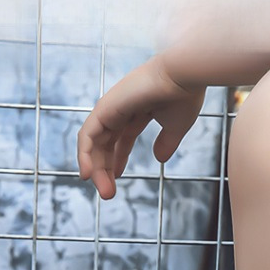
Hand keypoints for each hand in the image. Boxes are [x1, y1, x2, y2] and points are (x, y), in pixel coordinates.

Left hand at [77, 54, 206, 199]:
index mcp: (136, 110)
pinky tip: (87, 174)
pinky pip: (87, 136)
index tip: (117, 178)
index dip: (117, 160)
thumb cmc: (184, 95)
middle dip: (105, 170)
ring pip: (94, 143)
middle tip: (109, 194)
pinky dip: (84, 155)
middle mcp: (120, 108)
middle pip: (105, 144)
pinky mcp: (104, 109)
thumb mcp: (176, 127)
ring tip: (105, 192)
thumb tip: (160, 159)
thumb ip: (167, 142)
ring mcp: (110, 107)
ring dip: (96, 169)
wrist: (184, 76)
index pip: (120, 139)